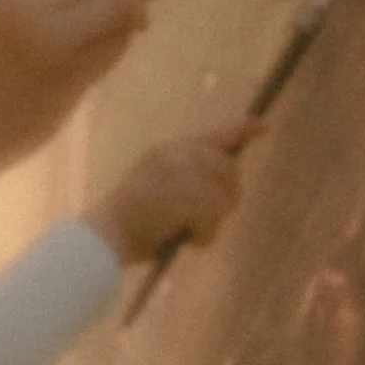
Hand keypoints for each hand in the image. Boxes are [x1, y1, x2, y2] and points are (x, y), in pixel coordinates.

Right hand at [88, 121, 259, 264]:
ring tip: (187, 232)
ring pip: (225, 196)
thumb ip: (188, 180)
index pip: (214, 135)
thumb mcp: (157, 190)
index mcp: (167, 151)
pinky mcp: (188, 196)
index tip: (262, 125)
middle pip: (229, 170)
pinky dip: (205, 236)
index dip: (241, 129)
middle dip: (226, 198)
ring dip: (213, 221)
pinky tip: (184, 240)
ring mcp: (184, 173)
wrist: (102, 237)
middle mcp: (177, 154)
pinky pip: (215, 219)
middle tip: (205, 222)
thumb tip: (226, 189)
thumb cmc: (125, 224)